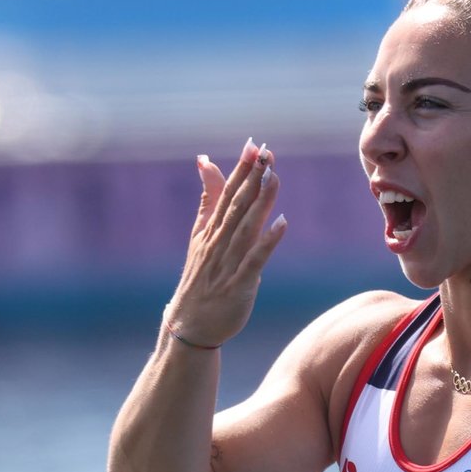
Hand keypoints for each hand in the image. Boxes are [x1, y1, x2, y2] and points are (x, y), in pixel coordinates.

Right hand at [164, 138, 286, 347]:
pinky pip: (255, 260)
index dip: (240, 170)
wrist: (189, 325)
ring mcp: (228, 264)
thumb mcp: (201, 235)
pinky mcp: (239, 284)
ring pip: (246, 227)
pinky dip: (267, 241)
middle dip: (251, 178)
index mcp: (210, 230)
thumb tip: (204, 160)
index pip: (226, 194)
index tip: (253, 146)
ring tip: (273, 177)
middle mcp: (218, 243)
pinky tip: (282, 223)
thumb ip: (208, 198)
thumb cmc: (200, 278)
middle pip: (236, 205)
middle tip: (265, 152)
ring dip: (260, 202)